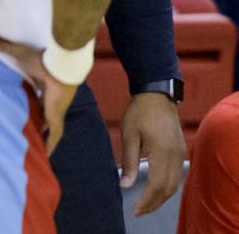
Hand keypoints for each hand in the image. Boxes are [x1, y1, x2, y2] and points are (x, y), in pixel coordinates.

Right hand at [0, 33, 77, 155]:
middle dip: (35, 129)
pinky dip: (50, 147)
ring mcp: (54, 112)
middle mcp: (48, 103)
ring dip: (41, 141)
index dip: (28, 110)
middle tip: (23, 139)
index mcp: (41, 90)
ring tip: (30, 154)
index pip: (35, 103)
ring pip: (47, 132)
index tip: (20, 116)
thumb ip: (1, 44)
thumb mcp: (16, 53)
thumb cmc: (42, 59)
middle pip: (41, 120)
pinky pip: (53, 137)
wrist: (61, 65)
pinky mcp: (56, 119)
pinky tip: (44, 157)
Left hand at [120, 93, 185, 215]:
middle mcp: (175, 156)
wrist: (156, 94)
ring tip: (146, 204)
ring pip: (175, 184)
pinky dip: (167, 186)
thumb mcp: (129, 135)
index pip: (157, 186)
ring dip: (162, 196)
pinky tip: (156, 188)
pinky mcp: (180, 150)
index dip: (147, 201)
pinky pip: (176, 175)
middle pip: (168, 189)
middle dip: (154, 203)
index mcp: (162, 152)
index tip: (135, 210)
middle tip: (139, 211)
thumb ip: (129, 162)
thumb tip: (125, 185)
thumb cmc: (139, 111)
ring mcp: (180, 153)